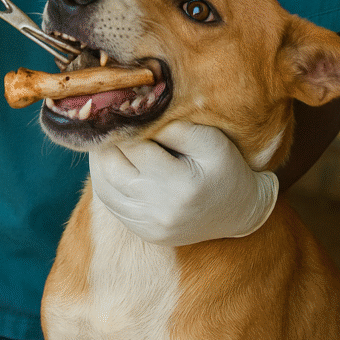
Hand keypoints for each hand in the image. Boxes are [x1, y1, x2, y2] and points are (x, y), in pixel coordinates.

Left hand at [88, 120, 278, 245]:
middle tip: (106, 120)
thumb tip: (139, 115)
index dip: (123, 125)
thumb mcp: (211, 139)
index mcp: (179, 185)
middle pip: (112, 169)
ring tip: (105, 138)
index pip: (134, 148)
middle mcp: (160, 210)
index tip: (120, 107)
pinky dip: (105, 181)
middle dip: (105, 142)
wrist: (239, 211)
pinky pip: (111, 205)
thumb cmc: (226, 167)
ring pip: (105, 189)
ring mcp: (149, 226)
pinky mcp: (145, 232)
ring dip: (100, 161)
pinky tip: (111, 162)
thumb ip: (175, 127)